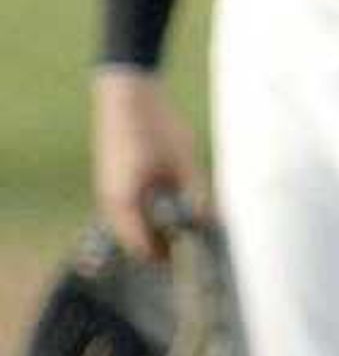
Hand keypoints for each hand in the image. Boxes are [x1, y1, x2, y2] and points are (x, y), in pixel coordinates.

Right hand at [91, 68, 207, 260]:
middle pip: (136, 240)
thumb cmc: (156, 125)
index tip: (191, 263)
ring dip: (158, 229)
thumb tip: (212, 221)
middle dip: (163, 246)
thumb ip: (197, 194)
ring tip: (190, 224)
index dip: (166, 259)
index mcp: (125, 201)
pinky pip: (132, 208)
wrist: (128, 92)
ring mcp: (110, 189)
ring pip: (133, 224)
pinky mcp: (115, 178)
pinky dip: (151, 213)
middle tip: (196, 244)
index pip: (142, 247)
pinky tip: (176, 203)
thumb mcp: (185, 161)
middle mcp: (111, 200)